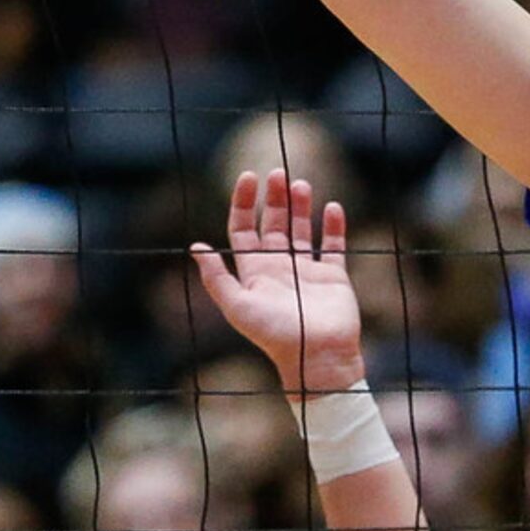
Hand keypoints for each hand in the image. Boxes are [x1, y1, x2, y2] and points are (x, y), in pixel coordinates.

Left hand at [190, 169, 364, 397]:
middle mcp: (279, 269)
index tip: (248, 178)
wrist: (317, 358)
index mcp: (254, 274)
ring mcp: (307, 272)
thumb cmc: (274, 335)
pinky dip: (333, 226)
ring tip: (301, 183)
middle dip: (274, 198)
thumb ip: (216, 277)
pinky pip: (333, 246)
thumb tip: (195, 246)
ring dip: (301, 206)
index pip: (243, 230)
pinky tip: (332, 207)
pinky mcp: (333, 277)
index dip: (243, 203)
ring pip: (301, 230)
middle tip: (277, 173)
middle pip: (272, 224)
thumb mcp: (237, 306)